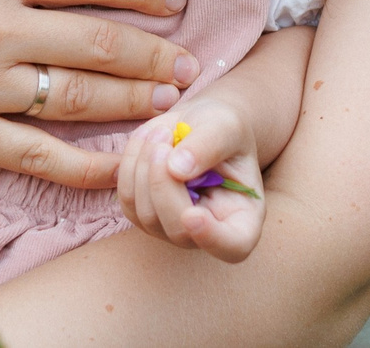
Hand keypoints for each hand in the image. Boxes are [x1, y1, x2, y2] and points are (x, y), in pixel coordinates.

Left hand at [114, 96, 267, 262]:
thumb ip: (209, 145)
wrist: (199, 123)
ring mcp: (173, 228)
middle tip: (164, 138)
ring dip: (144, 168)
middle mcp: (208, 233)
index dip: (212, 238)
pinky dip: (130, 166)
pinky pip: (127, 200)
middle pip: (179, 232)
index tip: (192, 214)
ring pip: (146, 216)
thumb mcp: (226, 125)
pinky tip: (147, 141)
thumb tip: (178, 170)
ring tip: (161, 132)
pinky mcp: (145, 215)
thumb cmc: (222, 126)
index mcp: (243, 217)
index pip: (233, 246)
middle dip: (164, 185)